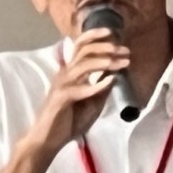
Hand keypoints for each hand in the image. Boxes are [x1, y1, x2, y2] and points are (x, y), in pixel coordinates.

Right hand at [24, 31, 129, 158]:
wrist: (48, 140)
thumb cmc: (69, 120)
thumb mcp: (93, 103)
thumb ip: (102, 88)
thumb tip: (116, 74)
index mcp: (71, 72)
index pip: (80, 46)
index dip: (95, 36)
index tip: (114, 33)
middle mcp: (65, 74)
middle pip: (83, 50)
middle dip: (106, 47)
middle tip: (124, 50)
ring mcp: (61, 85)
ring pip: (82, 65)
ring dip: (105, 61)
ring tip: (122, 62)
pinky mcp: (60, 99)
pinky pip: (78, 89)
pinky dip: (96, 84)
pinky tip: (110, 81)